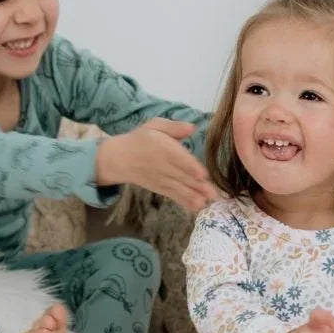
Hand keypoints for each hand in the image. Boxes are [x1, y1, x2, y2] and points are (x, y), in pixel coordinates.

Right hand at [96, 118, 218, 211]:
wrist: (120, 158)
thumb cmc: (141, 139)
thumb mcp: (155, 125)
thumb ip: (174, 127)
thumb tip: (192, 127)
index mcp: (162, 147)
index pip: (178, 158)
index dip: (190, 167)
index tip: (203, 174)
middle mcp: (162, 165)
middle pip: (181, 176)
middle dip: (197, 186)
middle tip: (213, 194)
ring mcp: (161, 179)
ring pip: (178, 188)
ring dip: (192, 196)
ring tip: (205, 203)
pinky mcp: (160, 188)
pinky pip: (173, 195)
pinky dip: (184, 202)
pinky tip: (196, 207)